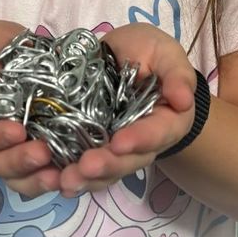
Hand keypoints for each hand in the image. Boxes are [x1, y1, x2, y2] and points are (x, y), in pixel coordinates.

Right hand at [0, 20, 60, 191]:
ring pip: (13, 177)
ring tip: (57, 174)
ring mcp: (7, 152)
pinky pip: (35, 179)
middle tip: (42, 152)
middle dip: (16, 160)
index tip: (17, 129)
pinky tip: (66, 177)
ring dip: (34, 178)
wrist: (16, 59)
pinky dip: (49, 181)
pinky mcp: (32, 157)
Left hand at [0, 23, 196, 197]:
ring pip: (105, 172)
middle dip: (107, 165)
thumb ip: (176, 74)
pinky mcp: (92, 147)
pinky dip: (72, 177)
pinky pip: (85, 169)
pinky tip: (54, 182)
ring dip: (86, 179)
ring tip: (66, 181)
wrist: (120, 59)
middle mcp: (142, 142)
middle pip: (128, 161)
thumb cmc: (148, 54)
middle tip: (85, 167)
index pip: (157, 133)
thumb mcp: (165, 54)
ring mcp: (115, 149)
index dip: (139, 139)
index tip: (120, 142)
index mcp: (166, 120)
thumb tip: (183, 99)